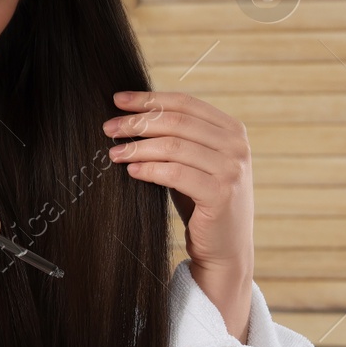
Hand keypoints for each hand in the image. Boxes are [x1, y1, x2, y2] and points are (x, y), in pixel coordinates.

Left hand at [104, 90, 254, 339]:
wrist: (226, 247)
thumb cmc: (202, 202)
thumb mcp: (194, 162)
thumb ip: (177, 138)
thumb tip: (131, 114)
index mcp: (232, 130)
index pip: (185, 103)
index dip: (149, 99)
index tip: (118, 100)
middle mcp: (236, 146)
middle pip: (176, 121)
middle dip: (137, 122)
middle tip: (108, 128)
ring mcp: (232, 169)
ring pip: (173, 146)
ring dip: (138, 147)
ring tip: (113, 152)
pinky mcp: (221, 194)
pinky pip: (175, 173)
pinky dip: (149, 169)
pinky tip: (131, 170)